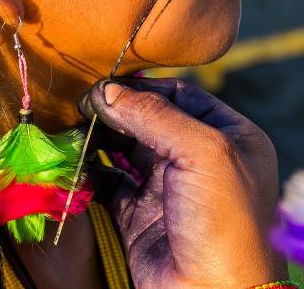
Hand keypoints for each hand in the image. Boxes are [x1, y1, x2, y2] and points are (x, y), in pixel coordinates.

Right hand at [80, 77, 285, 288]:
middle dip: (117, 111)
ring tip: (74, 129)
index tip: (105, 84)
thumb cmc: (225, 220)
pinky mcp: (140, 218)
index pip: (181, 95)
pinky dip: (89, 173)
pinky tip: (73, 162)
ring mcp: (169, 189)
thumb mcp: (203, 152)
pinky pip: (110, 185)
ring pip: (126, 150)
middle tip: (82, 105)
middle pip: (150, 120)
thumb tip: (108, 90)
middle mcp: (200, 160)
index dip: (144, 88)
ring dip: (99, 139)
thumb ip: (156, 115)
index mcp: (230, 136)